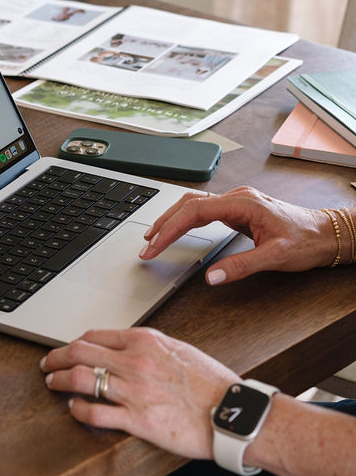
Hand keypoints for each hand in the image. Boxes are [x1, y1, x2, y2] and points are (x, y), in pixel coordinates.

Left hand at [40, 328, 238, 459]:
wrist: (235, 413)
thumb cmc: (212, 384)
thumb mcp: (178, 350)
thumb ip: (148, 347)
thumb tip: (122, 347)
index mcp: (145, 341)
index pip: (95, 335)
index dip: (73, 342)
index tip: (66, 349)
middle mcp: (136, 362)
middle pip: (79, 353)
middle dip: (56, 357)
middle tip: (47, 364)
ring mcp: (134, 391)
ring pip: (80, 379)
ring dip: (59, 380)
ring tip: (52, 383)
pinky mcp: (138, 420)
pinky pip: (95, 412)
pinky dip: (78, 409)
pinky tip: (74, 408)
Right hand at [138, 186, 335, 284]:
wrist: (329, 234)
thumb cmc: (307, 241)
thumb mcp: (276, 257)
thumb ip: (241, 266)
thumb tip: (211, 277)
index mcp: (243, 204)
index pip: (194, 212)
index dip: (170, 229)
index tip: (154, 247)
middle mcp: (237, 198)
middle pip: (188, 204)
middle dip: (163, 224)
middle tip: (146, 246)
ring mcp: (237, 202)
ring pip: (194, 204)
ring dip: (171, 219)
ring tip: (154, 237)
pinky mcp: (239, 210)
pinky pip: (204, 210)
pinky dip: (185, 220)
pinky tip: (178, 230)